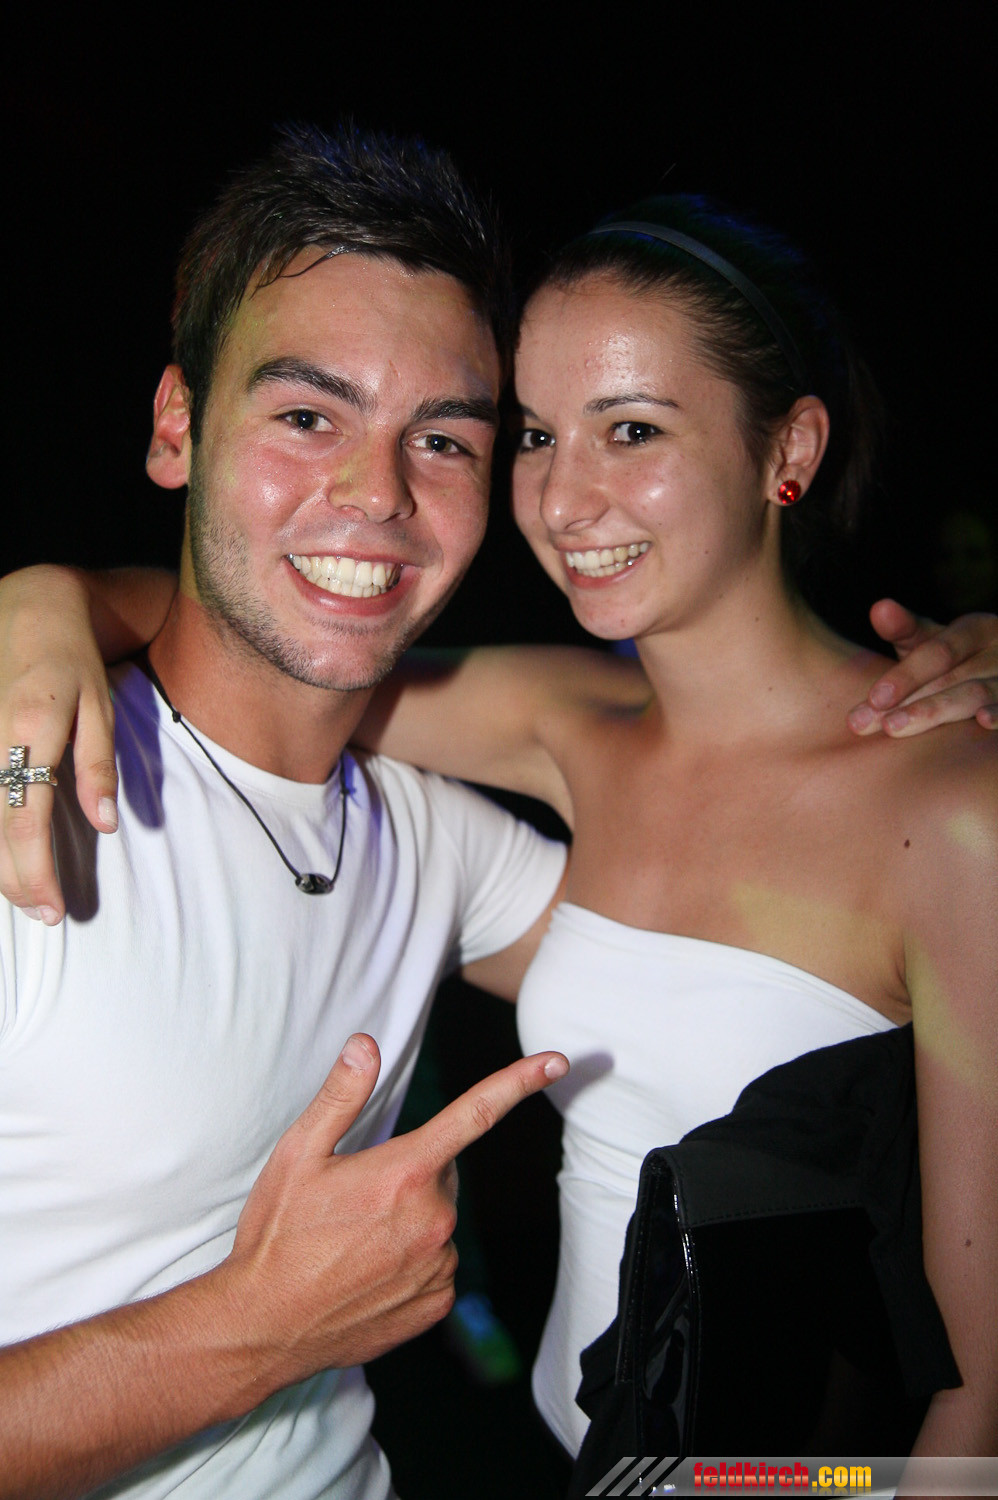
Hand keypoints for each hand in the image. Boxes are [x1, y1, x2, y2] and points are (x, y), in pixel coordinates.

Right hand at [0, 567, 117, 923]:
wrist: (29, 608)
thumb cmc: (73, 661)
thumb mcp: (100, 709)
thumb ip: (98, 767)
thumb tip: (105, 825)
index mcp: (30, 730)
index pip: (26, 820)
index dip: (37, 872)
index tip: (54, 910)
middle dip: (15, 881)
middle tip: (44, 915)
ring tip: (24, 897)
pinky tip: (3, 857)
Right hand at [217, 1033, 570, 1382]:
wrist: (263, 1328)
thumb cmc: (277, 1236)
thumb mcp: (297, 1155)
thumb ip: (340, 1096)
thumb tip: (365, 1045)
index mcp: (404, 1172)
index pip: (475, 1113)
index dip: (519, 1082)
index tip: (557, 1061)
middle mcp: (434, 1218)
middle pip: (440, 1174)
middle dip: (408, 1175)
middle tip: (353, 1200)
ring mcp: (439, 1266)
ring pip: (437, 1222)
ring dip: (408, 1222)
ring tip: (352, 1243)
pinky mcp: (437, 1305)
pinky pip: (436, 1266)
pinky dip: (410, 1263)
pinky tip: (366, 1274)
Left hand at [848, 599, 997, 735]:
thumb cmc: (959, 661)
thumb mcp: (935, 641)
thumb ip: (906, 629)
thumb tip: (879, 608)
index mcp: (978, 629)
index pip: (938, 652)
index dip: (905, 675)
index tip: (874, 698)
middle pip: (952, 676)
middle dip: (908, 702)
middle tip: (872, 723)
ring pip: (976, 694)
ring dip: (935, 711)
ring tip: (895, 728)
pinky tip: (982, 720)